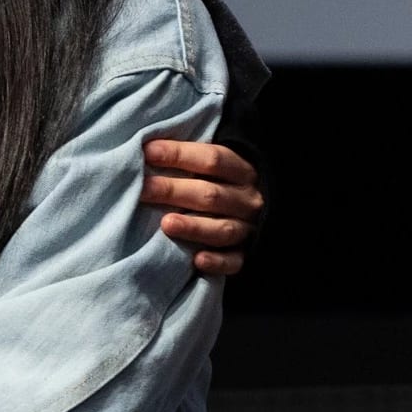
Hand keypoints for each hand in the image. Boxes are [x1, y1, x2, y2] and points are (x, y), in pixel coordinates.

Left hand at [141, 139, 264, 276]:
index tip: (147, 152)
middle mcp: (247, 200)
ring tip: (166, 224)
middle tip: (143, 190)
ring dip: (194, 227)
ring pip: (222, 229)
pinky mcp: (247, 255)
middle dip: (174, 191)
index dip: (179, 154)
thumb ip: (191, 160)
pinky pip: (235, 261)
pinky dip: (217, 261)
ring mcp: (249, 229)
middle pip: (211, 194)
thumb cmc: (224, 185)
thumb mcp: (217, 167)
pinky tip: (198, 260)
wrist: (268, 214)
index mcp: (242, 172)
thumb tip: (145, 149)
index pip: (212, 159)